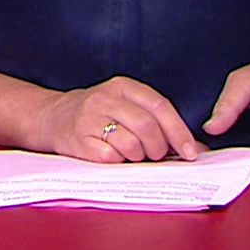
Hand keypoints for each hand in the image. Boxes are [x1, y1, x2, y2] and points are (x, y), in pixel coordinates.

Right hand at [36, 77, 201, 163]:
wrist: (52, 117)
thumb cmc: (98, 115)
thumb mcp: (127, 108)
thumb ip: (160, 124)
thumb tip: (197, 150)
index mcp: (122, 87)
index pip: (159, 107)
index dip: (179, 132)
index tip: (190, 153)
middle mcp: (105, 98)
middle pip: (147, 127)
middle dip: (159, 148)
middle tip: (156, 156)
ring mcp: (89, 118)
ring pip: (131, 144)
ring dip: (138, 156)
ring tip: (131, 154)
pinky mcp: (78, 139)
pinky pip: (111, 157)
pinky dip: (118, 162)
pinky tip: (112, 156)